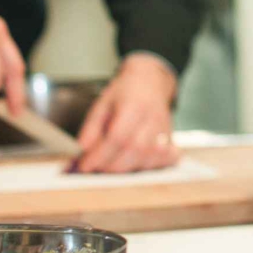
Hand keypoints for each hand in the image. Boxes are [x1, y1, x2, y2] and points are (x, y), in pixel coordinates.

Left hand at [74, 54, 180, 173]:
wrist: (150, 83)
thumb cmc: (125, 93)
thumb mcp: (101, 104)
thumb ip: (90, 129)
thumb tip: (80, 153)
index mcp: (134, 106)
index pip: (117, 136)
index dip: (99, 154)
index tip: (84, 165)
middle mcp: (153, 119)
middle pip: (133, 151)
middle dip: (109, 166)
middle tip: (94, 167)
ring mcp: (165, 131)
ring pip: (147, 160)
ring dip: (125, 169)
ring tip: (110, 164)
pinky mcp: (171, 142)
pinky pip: (163, 162)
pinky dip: (147, 167)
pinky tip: (135, 163)